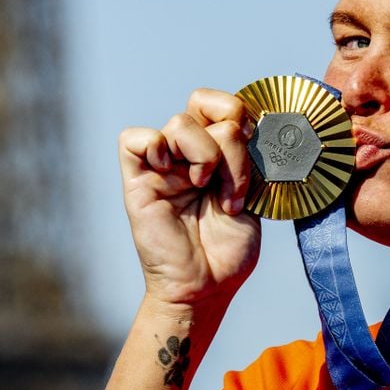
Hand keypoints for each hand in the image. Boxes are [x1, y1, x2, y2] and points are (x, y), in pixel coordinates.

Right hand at [119, 88, 260, 307]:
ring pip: (180, 122)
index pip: (224, 104)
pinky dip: (155, 146)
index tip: (254, 155)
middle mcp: (188, 152)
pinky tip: (176, 177)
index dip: (241, 116)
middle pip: (204, 103)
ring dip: (206, 155)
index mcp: (217, 151)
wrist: (206, 286)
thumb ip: (250, 157)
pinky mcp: (137, 180)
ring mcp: (162, 165)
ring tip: (211, 191)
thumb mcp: (254, 195)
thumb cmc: (228, 249)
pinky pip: (135, 139)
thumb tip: (251, 122)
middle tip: (233, 183)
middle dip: (231, 139)